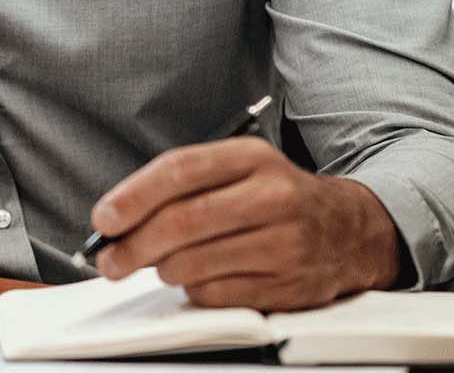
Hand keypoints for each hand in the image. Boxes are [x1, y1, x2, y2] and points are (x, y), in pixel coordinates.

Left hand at [89, 137, 399, 309]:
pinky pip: (218, 296)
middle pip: (183, 222)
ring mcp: (286, 243)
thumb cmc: (275, 198)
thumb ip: (180, 186)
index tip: (103, 219)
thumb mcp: (236, 170)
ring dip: (163, 269)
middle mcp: (273, 196)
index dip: (133, 196)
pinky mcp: (291, 286)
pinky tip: (199, 280)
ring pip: (196, 264)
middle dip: (134, 245)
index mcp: (252, 157)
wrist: (350, 229)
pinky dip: (195, 292)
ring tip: (161, 264)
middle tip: (110, 260)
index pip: (180, 170)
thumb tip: (116, 219)